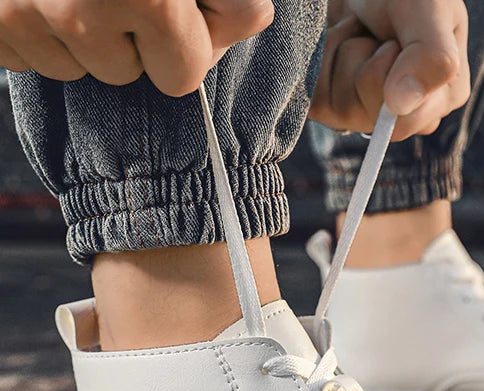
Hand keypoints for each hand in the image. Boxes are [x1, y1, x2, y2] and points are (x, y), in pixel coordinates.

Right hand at [0, 0, 274, 95]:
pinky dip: (37, 31)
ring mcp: (25, 13)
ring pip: (73, 68)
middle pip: (124, 74)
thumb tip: (249, 19)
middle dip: (128, 39)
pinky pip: (27, 57)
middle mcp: (81, 9)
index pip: (181, 77)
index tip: (174, 8)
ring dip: (80, 35)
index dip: (185, 45)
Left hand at [310, 0, 469, 140]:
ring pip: (342, 110)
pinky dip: (322, 59)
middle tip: (376, 34)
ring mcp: (364, 115)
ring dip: (344, 53)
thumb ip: (433, 58)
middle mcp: (403, 114)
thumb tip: (400, 105)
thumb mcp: (431, 10)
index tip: (396, 39)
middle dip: (367, 62)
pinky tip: (339, 39)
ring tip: (358, 30)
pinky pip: (315, 102)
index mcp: (439, 98)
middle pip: (372, 119)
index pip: (407, 119)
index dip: (392, 74)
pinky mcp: (330, 106)